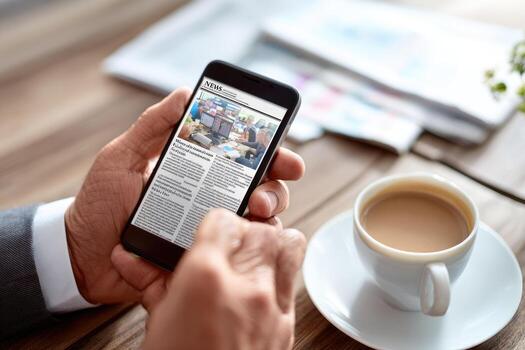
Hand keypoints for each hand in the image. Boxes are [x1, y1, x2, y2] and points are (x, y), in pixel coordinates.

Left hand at [65, 88, 304, 304]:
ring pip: (257, 220)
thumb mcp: (121, 157)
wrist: (81, 255)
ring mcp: (208, 226)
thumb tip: (186, 93)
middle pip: (260, 188)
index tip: (282, 154)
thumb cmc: (98, 204)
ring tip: (255, 213)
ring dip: (267, 214)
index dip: (269, 154)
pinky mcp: (204, 254)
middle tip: (264, 193)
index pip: (242, 158)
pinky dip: (250, 244)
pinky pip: (238, 251)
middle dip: (274, 187)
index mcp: (196, 170)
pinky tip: (242, 238)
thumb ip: (151, 126)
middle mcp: (209, 197)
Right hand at [142, 209, 305, 349]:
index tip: (211, 230)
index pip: (223, 221)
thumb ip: (151, 282)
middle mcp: (246, 286)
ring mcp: (272, 308)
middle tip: (232, 242)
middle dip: (247, 230)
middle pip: (262, 228)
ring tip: (254, 256)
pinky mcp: (286, 328)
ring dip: (272, 245)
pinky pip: (292, 283)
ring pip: (289, 245)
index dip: (216, 222)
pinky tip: (259, 290)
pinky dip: (279, 276)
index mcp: (204, 278)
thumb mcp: (156, 322)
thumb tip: (130, 258)